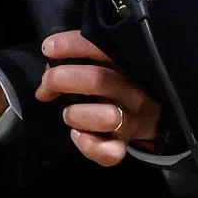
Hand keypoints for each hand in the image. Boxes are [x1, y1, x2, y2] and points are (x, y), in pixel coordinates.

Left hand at [36, 31, 160, 165]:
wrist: (151, 111)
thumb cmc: (115, 77)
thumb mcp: (103, 59)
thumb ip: (76, 57)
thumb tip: (46, 75)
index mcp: (125, 62)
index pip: (97, 47)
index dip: (68, 45)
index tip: (48, 48)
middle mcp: (133, 90)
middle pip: (97, 80)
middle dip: (62, 79)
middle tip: (47, 83)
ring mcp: (131, 119)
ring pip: (106, 117)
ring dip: (76, 114)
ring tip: (69, 113)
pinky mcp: (125, 144)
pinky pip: (110, 152)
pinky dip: (89, 145)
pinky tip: (77, 134)